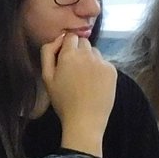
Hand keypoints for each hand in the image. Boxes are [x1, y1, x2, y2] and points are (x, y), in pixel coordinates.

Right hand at [39, 33, 117, 152]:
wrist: (85, 121)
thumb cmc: (63, 101)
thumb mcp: (46, 77)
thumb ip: (48, 53)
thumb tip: (59, 37)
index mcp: (69, 55)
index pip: (70, 36)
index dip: (67, 46)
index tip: (66, 59)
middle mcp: (86, 54)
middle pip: (83, 42)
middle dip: (79, 51)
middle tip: (75, 71)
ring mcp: (101, 62)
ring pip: (94, 52)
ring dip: (89, 60)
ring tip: (85, 79)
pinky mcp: (112, 70)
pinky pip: (104, 63)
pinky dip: (99, 69)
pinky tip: (95, 84)